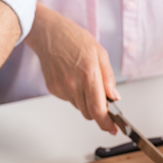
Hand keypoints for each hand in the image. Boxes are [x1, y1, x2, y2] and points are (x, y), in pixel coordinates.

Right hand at [25, 4, 118, 133]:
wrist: (48, 33)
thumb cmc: (73, 39)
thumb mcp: (100, 53)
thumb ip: (108, 78)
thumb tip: (114, 97)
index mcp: (89, 74)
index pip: (98, 109)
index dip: (106, 123)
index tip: (113, 129)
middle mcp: (73, 84)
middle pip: (89, 113)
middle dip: (98, 111)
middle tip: (102, 99)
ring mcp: (61, 88)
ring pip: (79, 107)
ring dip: (85, 100)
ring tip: (83, 79)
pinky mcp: (53, 89)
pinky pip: (69, 99)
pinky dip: (74, 94)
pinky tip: (72, 77)